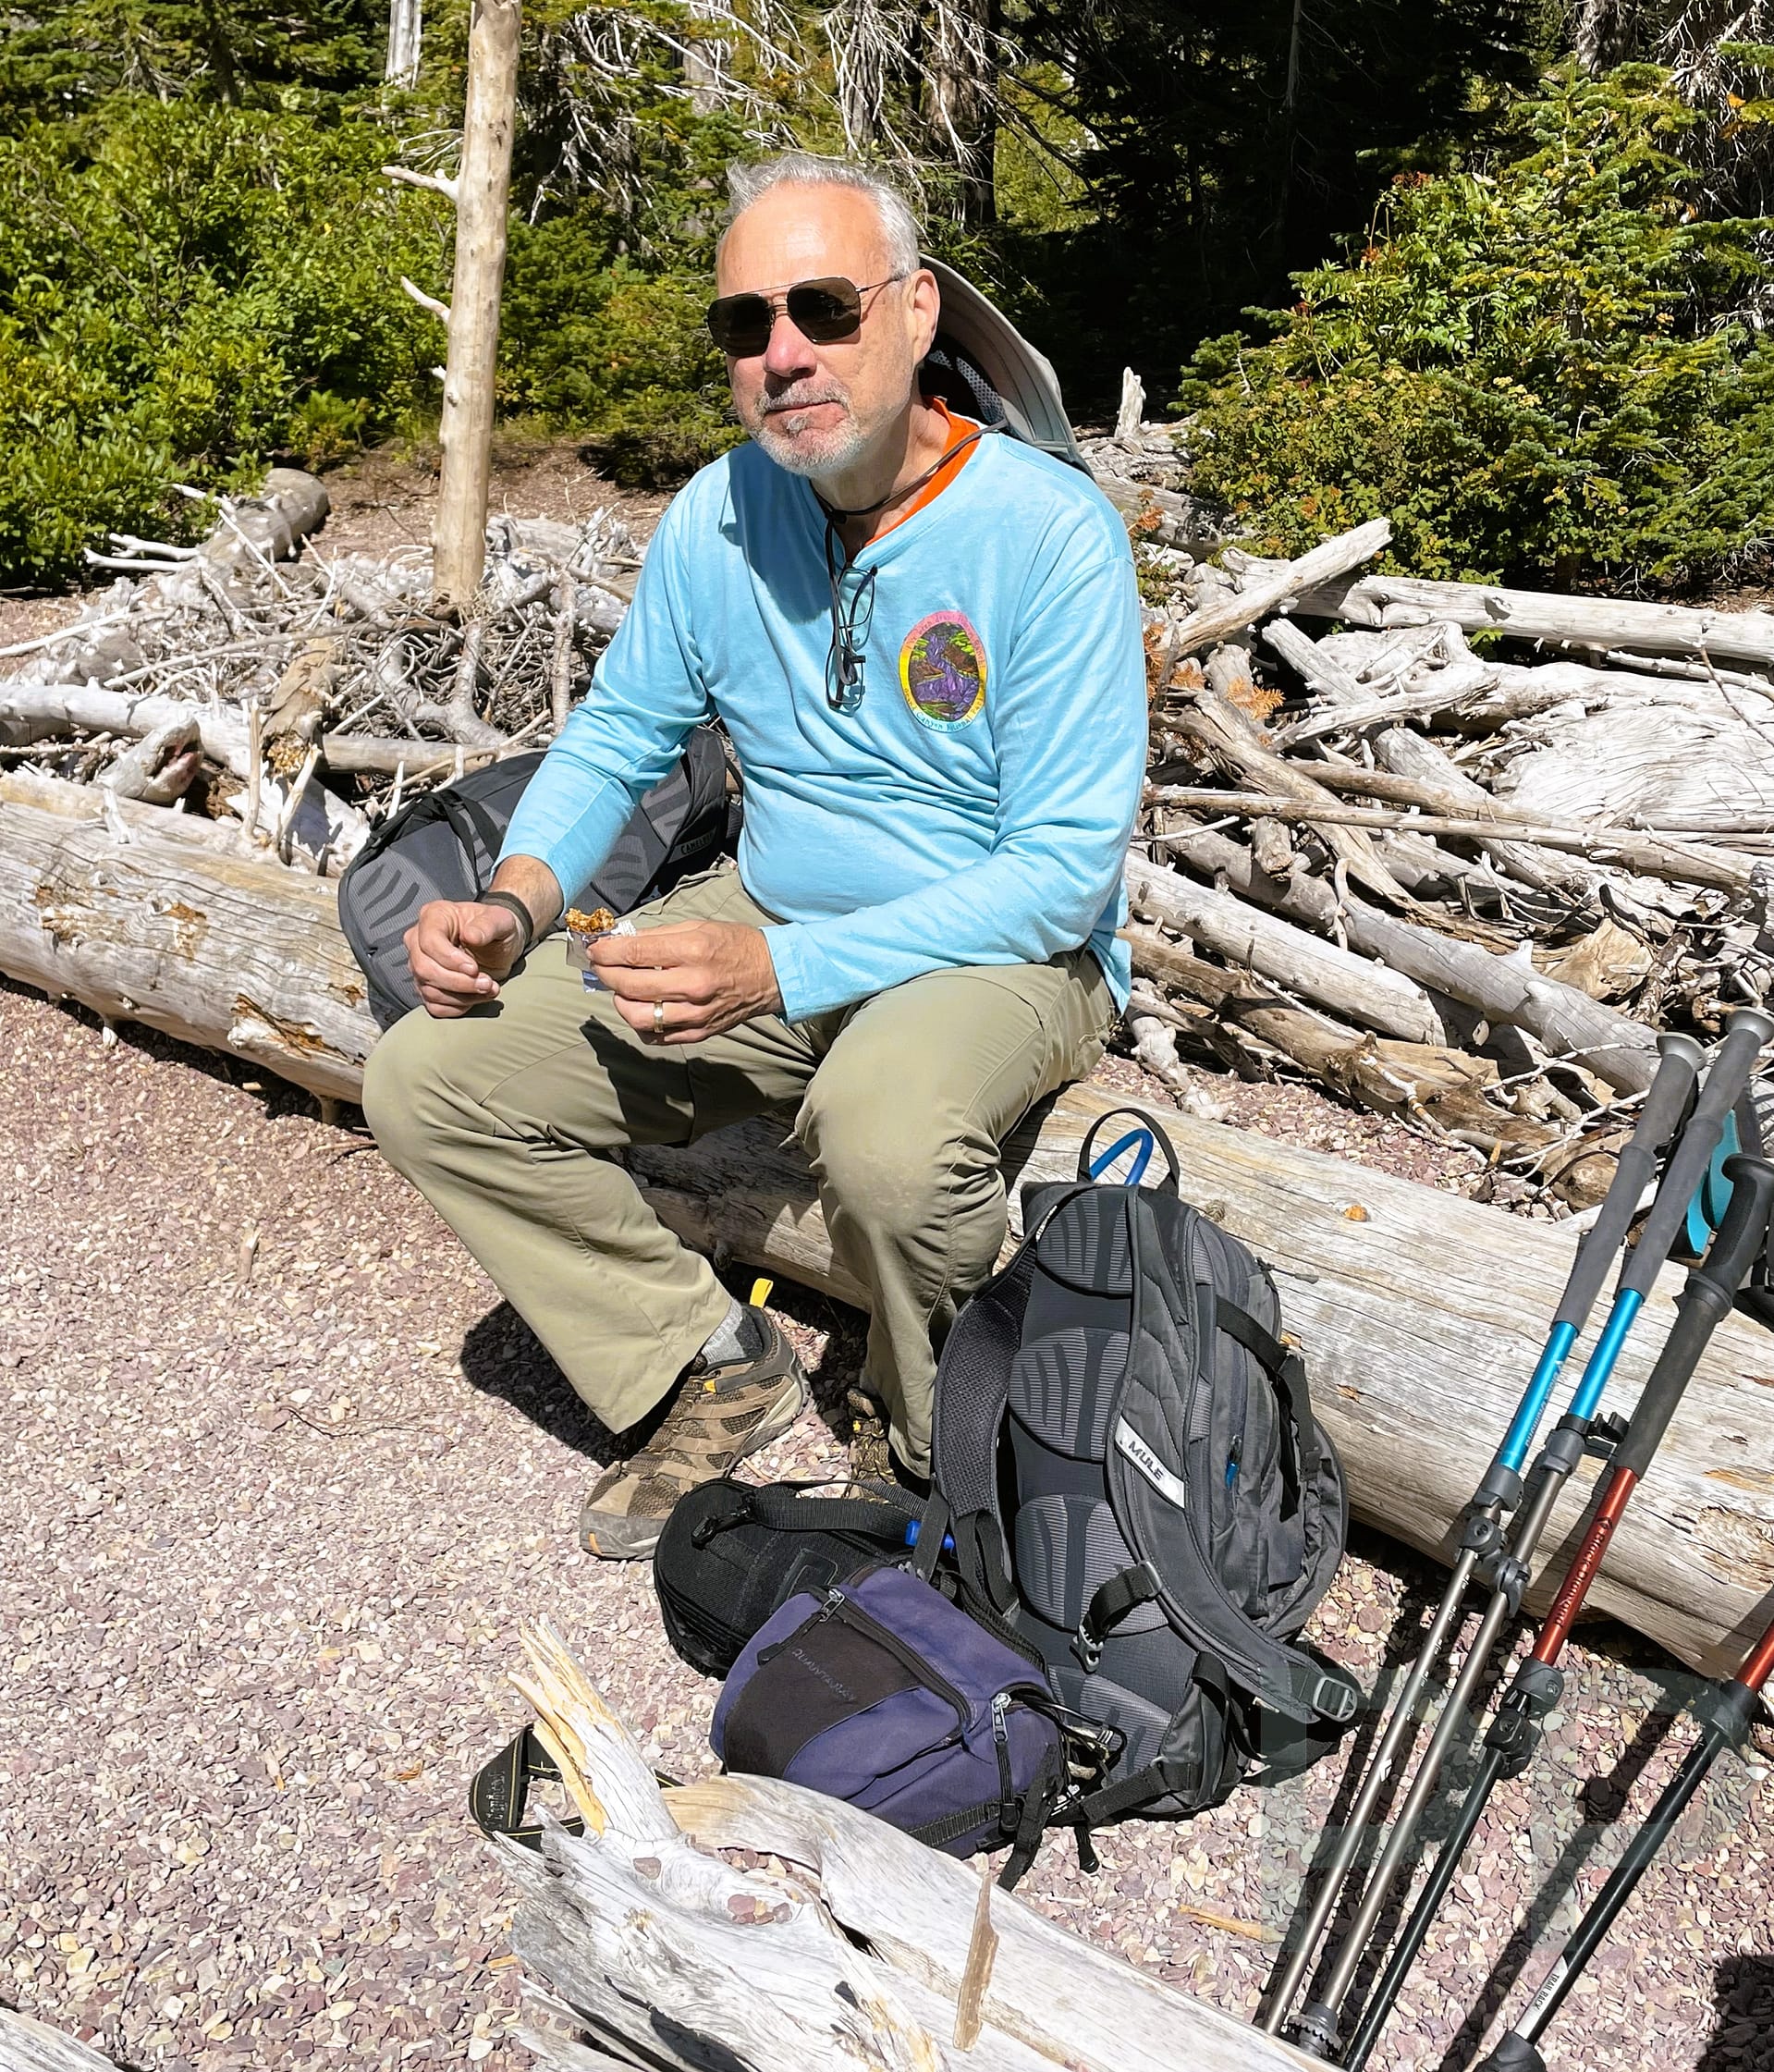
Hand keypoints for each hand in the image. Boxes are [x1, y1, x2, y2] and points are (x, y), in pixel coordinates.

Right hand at [405, 899, 524, 1017]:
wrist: (499, 944)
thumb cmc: (496, 927)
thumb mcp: (500, 920)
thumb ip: (488, 925)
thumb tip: (471, 936)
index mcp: (433, 916)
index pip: (429, 942)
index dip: (450, 959)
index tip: (474, 968)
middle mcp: (419, 940)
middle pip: (424, 969)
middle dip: (458, 982)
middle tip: (487, 983)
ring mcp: (420, 966)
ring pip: (430, 990)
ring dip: (463, 996)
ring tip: (489, 988)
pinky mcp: (428, 987)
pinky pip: (435, 1006)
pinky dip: (459, 1007)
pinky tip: (478, 997)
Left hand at [590, 919, 782, 1044]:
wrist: (773, 974)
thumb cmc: (736, 945)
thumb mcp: (699, 926)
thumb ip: (658, 935)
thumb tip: (622, 941)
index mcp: (693, 951)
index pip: (634, 953)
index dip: (606, 952)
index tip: (594, 949)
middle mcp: (693, 985)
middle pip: (629, 985)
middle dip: (606, 974)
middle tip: (600, 966)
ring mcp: (696, 1013)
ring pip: (638, 1017)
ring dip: (620, 1002)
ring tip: (621, 990)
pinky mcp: (699, 1032)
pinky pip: (657, 1036)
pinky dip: (641, 1024)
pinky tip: (642, 1008)